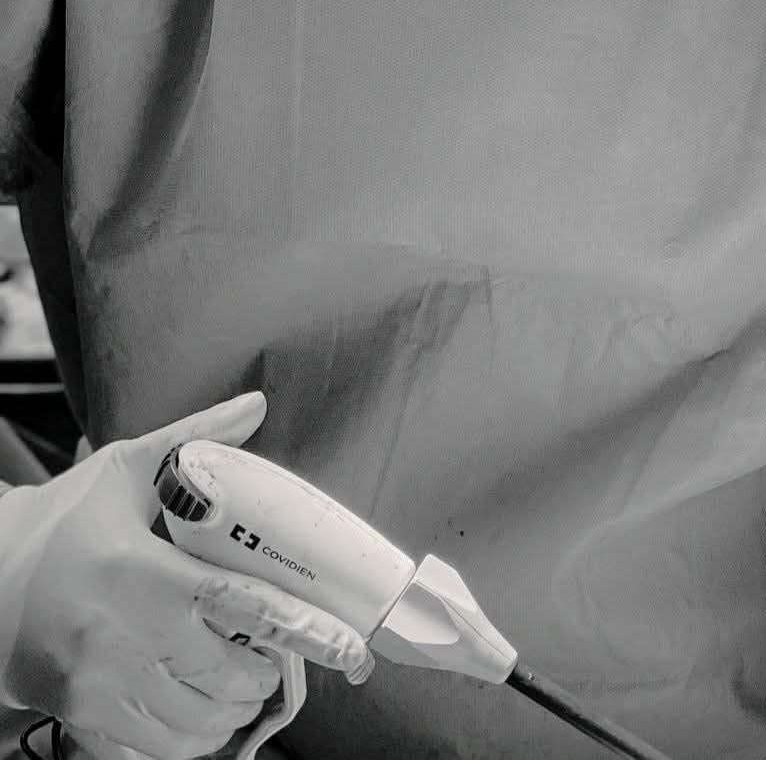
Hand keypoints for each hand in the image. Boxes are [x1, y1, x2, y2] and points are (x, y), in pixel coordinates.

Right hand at [0, 393, 371, 759]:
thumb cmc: (57, 524)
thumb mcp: (122, 472)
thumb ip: (192, 441)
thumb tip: (255, 405)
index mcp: (138, 573)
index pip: (234, 604)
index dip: (295, 627)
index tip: (342, 641)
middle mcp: (120, 638)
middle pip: (223, 675)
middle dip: (264, 674)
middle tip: (278, 657)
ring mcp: (99, 687)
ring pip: (194, 723)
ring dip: (233, 712)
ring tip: (246, 686)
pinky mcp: (81, 718)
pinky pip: (154, 750)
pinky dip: (191, 740)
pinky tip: (203, 714)